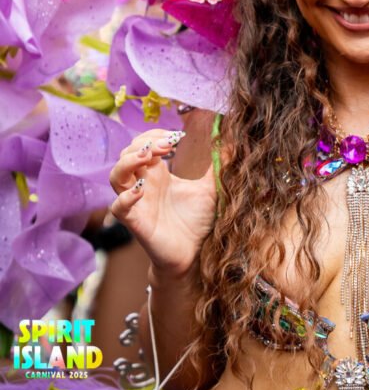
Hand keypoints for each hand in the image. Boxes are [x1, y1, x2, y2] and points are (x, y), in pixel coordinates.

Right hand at [110, 128, 216, 276]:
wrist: (195, 255)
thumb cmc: (197, 222)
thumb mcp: (210, 189)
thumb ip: (218, 166)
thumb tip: (231, 143)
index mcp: (158, 174)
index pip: (143, 144)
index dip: (154, 135)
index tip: (177, 136)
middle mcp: (144, 185)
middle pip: (126, 154)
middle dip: (143, 143)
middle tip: (168, 145)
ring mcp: (137, 203)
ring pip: (116, 176)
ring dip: (129, 161)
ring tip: (149, 156)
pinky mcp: (136, 223)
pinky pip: (118, 207)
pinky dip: (126, 197)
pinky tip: (141, 190)